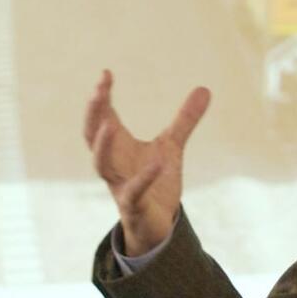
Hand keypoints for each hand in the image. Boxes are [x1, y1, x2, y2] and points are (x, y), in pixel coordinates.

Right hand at [84, 69, 210, 255]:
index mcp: (118, 146)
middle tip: (99, 91)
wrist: (156, 224)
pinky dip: (144, 178)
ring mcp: (120, 184)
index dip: (102, 96)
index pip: (103, 117)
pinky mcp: (133, 205)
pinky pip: (134, 191)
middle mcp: (113, 163)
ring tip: (109, 123)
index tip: (106, 73)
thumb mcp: (172, 145)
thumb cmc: (156, 181)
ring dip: (103, 145)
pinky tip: (157, 163)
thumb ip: (185, 119)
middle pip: (92, 136)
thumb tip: (205, 88)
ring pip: (101, 165)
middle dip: (94, 113)